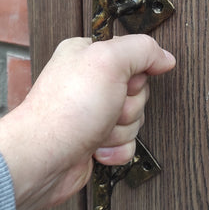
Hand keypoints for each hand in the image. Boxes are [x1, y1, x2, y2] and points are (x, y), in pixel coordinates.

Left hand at [0, 35, 174, 209]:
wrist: (44, 159)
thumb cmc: (65, 110)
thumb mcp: (109, 61)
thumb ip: (142, 50)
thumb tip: (164, 57)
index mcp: (87, 54)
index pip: (133, 55)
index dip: (135, 73)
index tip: (124, 81)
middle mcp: (88, 82)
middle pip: (137, 91)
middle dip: (128, 106)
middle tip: (108, 108)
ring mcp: (92, 112)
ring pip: (134, 119)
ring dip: (121, 130)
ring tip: (98, 130)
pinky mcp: (95, 140)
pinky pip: (126, 143)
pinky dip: (116, 149)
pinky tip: (97, 148)